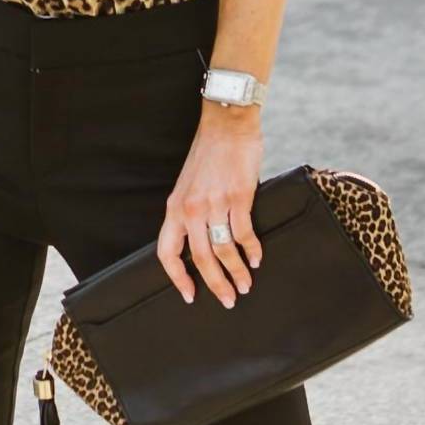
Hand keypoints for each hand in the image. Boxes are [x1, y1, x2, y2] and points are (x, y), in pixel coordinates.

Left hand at [157, 105, 264, 307]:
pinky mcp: (239, 196)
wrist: (227, 124)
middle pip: (201, 259)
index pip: (168, 253)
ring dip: (237, 272)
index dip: (177, 278)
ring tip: (246, 285)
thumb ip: (191, 214)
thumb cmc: (209, 155)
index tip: (190, 296)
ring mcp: (215, 203)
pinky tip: (256, 259)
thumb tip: (203, 243)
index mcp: (174, 209)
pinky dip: (252, 250)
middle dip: (216, 284)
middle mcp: (191, 209)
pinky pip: (244, 233)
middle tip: (229, 300)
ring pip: (224, 250)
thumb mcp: (188, 187)